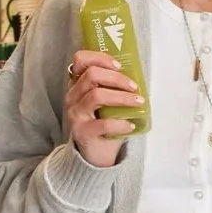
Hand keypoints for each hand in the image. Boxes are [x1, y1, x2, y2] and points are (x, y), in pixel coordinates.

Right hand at [65, 50, 142, 167]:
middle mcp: (73, 97)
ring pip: (96, 95)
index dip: (100, 58)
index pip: (80, 60)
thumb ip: (113, 86)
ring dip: (122, 97)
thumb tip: (137, 73)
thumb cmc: (104, 122)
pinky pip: (103, 124)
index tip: (119, 66)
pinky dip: (121, 123)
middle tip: (134, 87)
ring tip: (138, 102)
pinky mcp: (82, 133)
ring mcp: (76, 115)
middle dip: (117, 78)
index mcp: (78, 84)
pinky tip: (130, 125)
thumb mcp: (106, 100)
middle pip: (91, 75)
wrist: (95, 154)